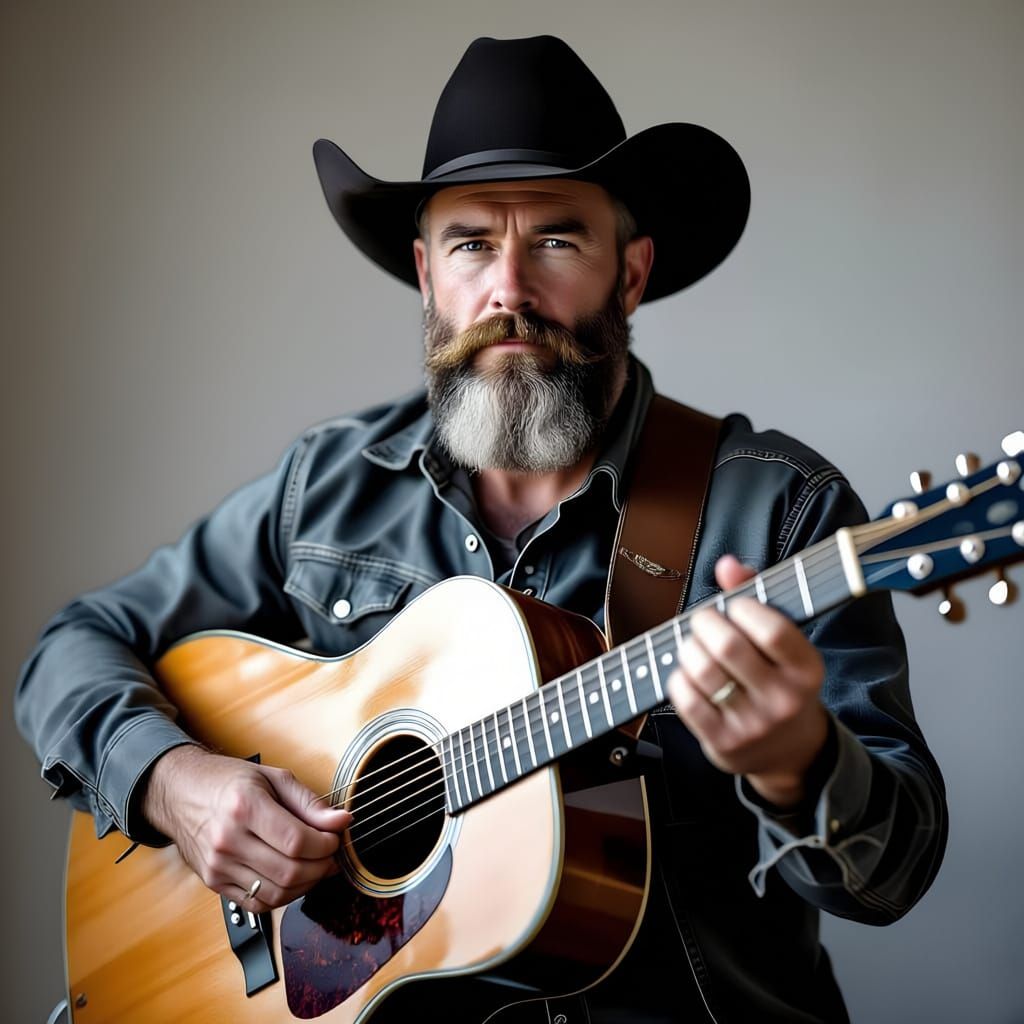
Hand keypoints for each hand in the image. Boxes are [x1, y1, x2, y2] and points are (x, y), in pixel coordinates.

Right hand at [141, 745, 351, 910]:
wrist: (180, 793)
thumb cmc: (228, 781)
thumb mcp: (273, 778)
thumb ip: (309, 803)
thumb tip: (341, 821)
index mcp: (244, 807)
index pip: (297, 841)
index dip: (326, 844)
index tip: (336, 836)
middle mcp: (227, 840)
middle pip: (290, 871)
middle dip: (322, 866)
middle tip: (331, 854)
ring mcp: (218, 866)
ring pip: (276, 893)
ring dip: (306, 884)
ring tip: (316, 866)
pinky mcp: (214, 883)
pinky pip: (257, 904)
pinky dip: (283, 896)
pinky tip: (293, 878)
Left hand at [666, 555, 828, 807]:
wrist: (789, 752)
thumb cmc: (780, 681)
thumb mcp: (785, 644)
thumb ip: (758, 596)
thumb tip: (728, 564)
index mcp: (807, 670)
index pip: (772, 630)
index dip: (743, 607)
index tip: (734, 606)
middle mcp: (783, 700)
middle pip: (728, 646)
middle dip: (705, 622)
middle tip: (704, 620)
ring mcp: (753, 724)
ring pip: (702, 671)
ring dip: (688, 648)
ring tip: (694, 646)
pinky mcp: (723, 742)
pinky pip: (686, 698)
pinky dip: (678, 677)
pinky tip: (688, 673)